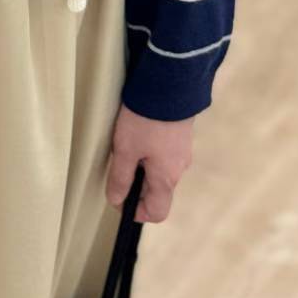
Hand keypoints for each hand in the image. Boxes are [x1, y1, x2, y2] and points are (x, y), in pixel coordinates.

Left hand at [106, 103, 193, 223]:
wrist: (170, 85)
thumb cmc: (146, 120)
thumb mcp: (126, 149)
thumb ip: (120, 177)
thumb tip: (116, 200)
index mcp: (167, 178)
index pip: (157, 212)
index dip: (136, 212)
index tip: (118, 199)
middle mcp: (179, 168)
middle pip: (157, 191)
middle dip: (136, 187)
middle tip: (117, 168)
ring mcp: (182, 151)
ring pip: (159, 171)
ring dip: (141, 167)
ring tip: (125, 146)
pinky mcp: (180, 135)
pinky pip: (164, 154)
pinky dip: (149, 152)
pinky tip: (137, 133)